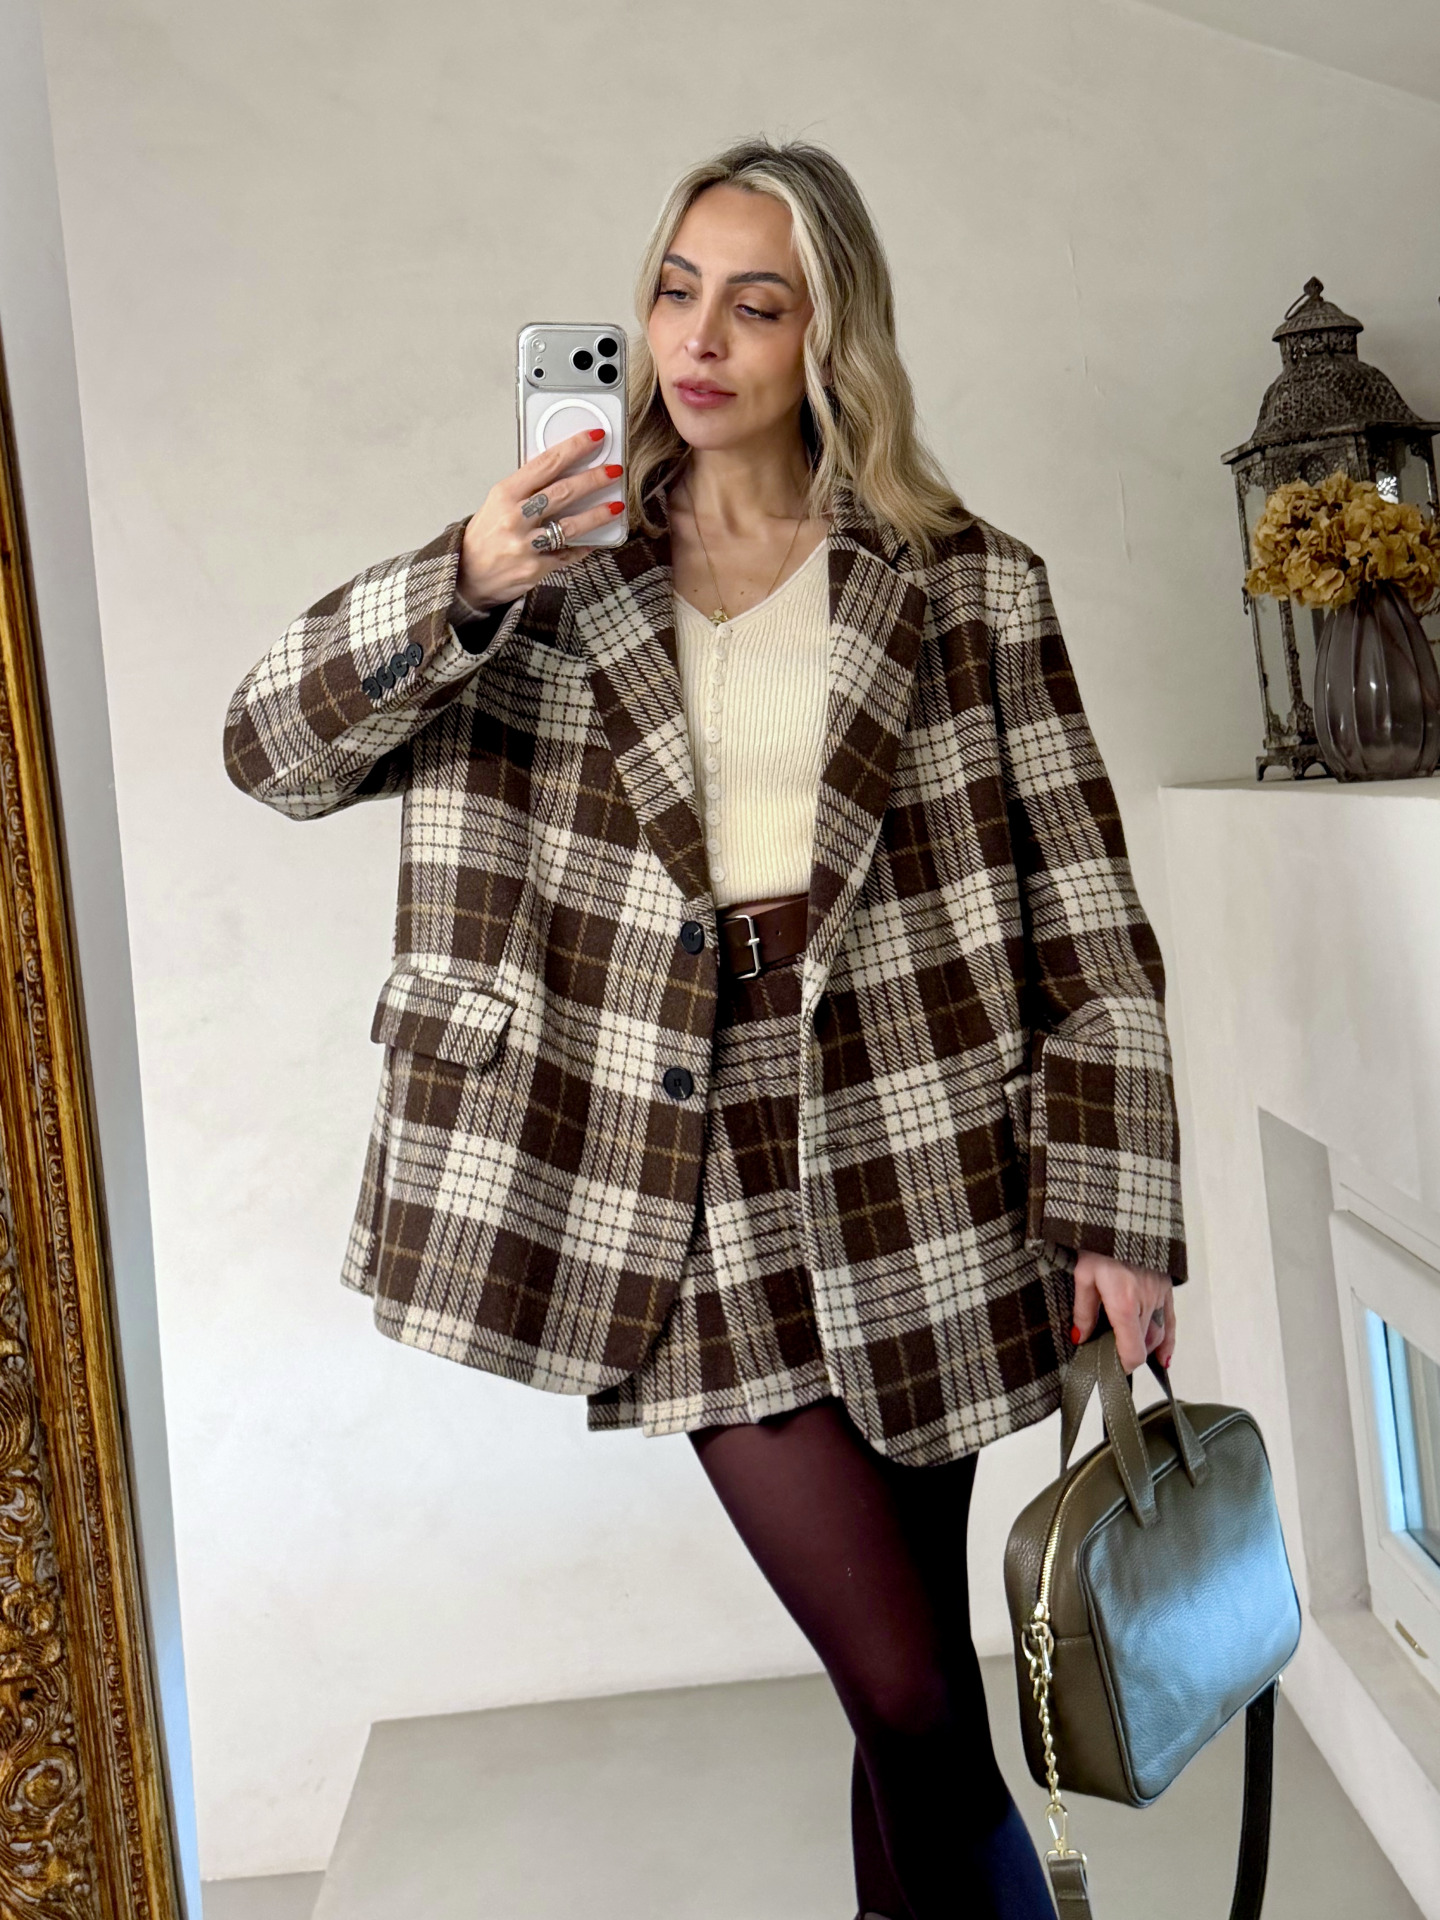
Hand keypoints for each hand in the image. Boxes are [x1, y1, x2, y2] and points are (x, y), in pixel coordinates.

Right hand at [456, 429, 623, 608]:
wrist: (467, 574)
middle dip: (594, 479)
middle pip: (562, 492)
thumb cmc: (485, 535)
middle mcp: (515, 517)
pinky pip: (567, 554)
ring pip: (570, 525)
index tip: (594, 438)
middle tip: (614, 471)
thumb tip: (562, 467)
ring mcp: (525, 545)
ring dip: (598, 515)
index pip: (545, 463)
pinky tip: (594, 540)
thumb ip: (527, 487)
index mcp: (505, 494)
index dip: (573, 448)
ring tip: (616, 506)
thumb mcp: (498, 502)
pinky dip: (583, 546)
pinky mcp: (535, 568)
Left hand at [1070, 1248, 1175, 1373]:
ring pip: (1156, 1335)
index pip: (1132, 1351)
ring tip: (1128, 1355)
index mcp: (1124, 1302)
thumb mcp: (1083, 1275)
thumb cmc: (1100, 1242)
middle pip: (1143, 1345)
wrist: (1124, 1214)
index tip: (1109, 1367)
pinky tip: (1164, 1358)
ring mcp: (1159, 1295)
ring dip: (1143, 1347)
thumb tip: (1081, 1338)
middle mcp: (1147, 1302)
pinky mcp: (1166, 1288)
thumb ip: (1084, 1312)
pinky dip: (1168, 1341)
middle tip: (1107, 1355)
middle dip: (1126, 1354)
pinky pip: (1171, 1321)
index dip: (1122, 1365)